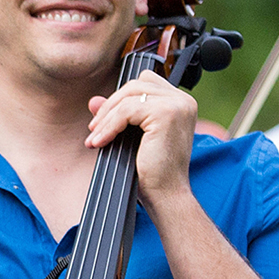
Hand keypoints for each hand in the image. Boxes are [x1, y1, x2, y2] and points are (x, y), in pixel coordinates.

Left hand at [87, 69, 196, 215]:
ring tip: (96, 137)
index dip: (121, 98)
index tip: (104, 121)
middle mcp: (183, 100)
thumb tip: (94, 101)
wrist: (167, 196)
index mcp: (181, 104)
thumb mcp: (132, 137)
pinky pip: (126, 111)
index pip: (145, 82)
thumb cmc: (155, 172)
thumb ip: (117, 115)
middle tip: (94, 129)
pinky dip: (109, 126)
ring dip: (107, 117)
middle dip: (111, 106)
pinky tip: (101, 141)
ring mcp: (176, 105)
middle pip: (135, 85)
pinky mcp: (165, 114)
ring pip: (128, 97)